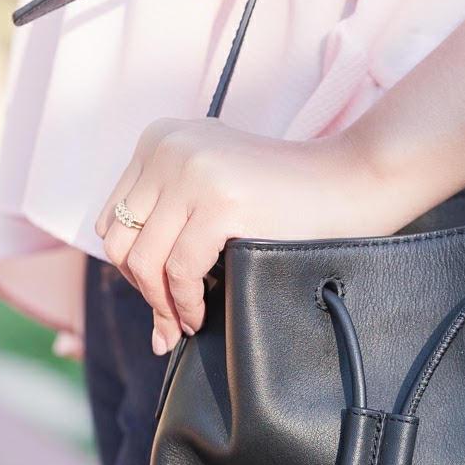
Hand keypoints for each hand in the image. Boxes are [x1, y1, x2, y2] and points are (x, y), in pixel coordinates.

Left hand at [96, 119, 413, 353]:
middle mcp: (169, 147)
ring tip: (183, 326)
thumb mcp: (213, 184)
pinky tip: (201, 317)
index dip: (130, 268)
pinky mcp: (220, 202)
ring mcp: (193, 171)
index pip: (113, 220)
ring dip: (162, 306)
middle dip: (142, 292)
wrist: (352, 180)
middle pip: (122, 242)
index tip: (158, 298)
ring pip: (144, 262)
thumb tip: (128, 278)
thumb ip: (169, 212)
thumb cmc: (287, 194)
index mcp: (159, 137)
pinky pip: (180, 272)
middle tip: (168, 325)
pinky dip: (185, 304)